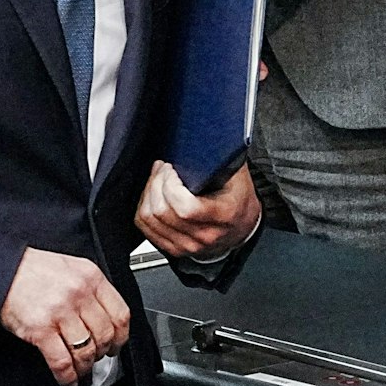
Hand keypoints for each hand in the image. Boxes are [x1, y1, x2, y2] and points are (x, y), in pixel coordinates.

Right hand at [0, 248, 129, 385]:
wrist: (0, 270)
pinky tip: (67, 381)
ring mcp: (60, 312)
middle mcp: (78, 293)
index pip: (120, 314)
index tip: (115, 345)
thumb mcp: (70, 268)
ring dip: (84, 367)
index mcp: (90, 277)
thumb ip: (90, 288)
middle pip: (105, 335)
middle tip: (95, 359)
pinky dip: (67, 377)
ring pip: (86, 351)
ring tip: (80, 370)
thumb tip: (104, 319)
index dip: (120, 337)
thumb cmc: (31, 270)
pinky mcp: (41, 329)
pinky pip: (62, 362)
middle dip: (101, 354)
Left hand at [135, 161, 260, 258]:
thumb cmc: (238, 197)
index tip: (173, 170)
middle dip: (157, 182)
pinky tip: (154, 194)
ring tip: (158, 178)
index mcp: (224, 215)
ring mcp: (188, 246)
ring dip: (149, 192)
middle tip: (164, 169)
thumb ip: (221, 157)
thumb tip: (203, 137)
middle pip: (162, 211)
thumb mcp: (237, 173)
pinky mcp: (174, 249)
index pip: (185, 208)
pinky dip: (144, 207)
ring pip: (149, 218)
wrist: (242, 226)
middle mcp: (205, 235)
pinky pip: (145, 227)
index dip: (170, 185)